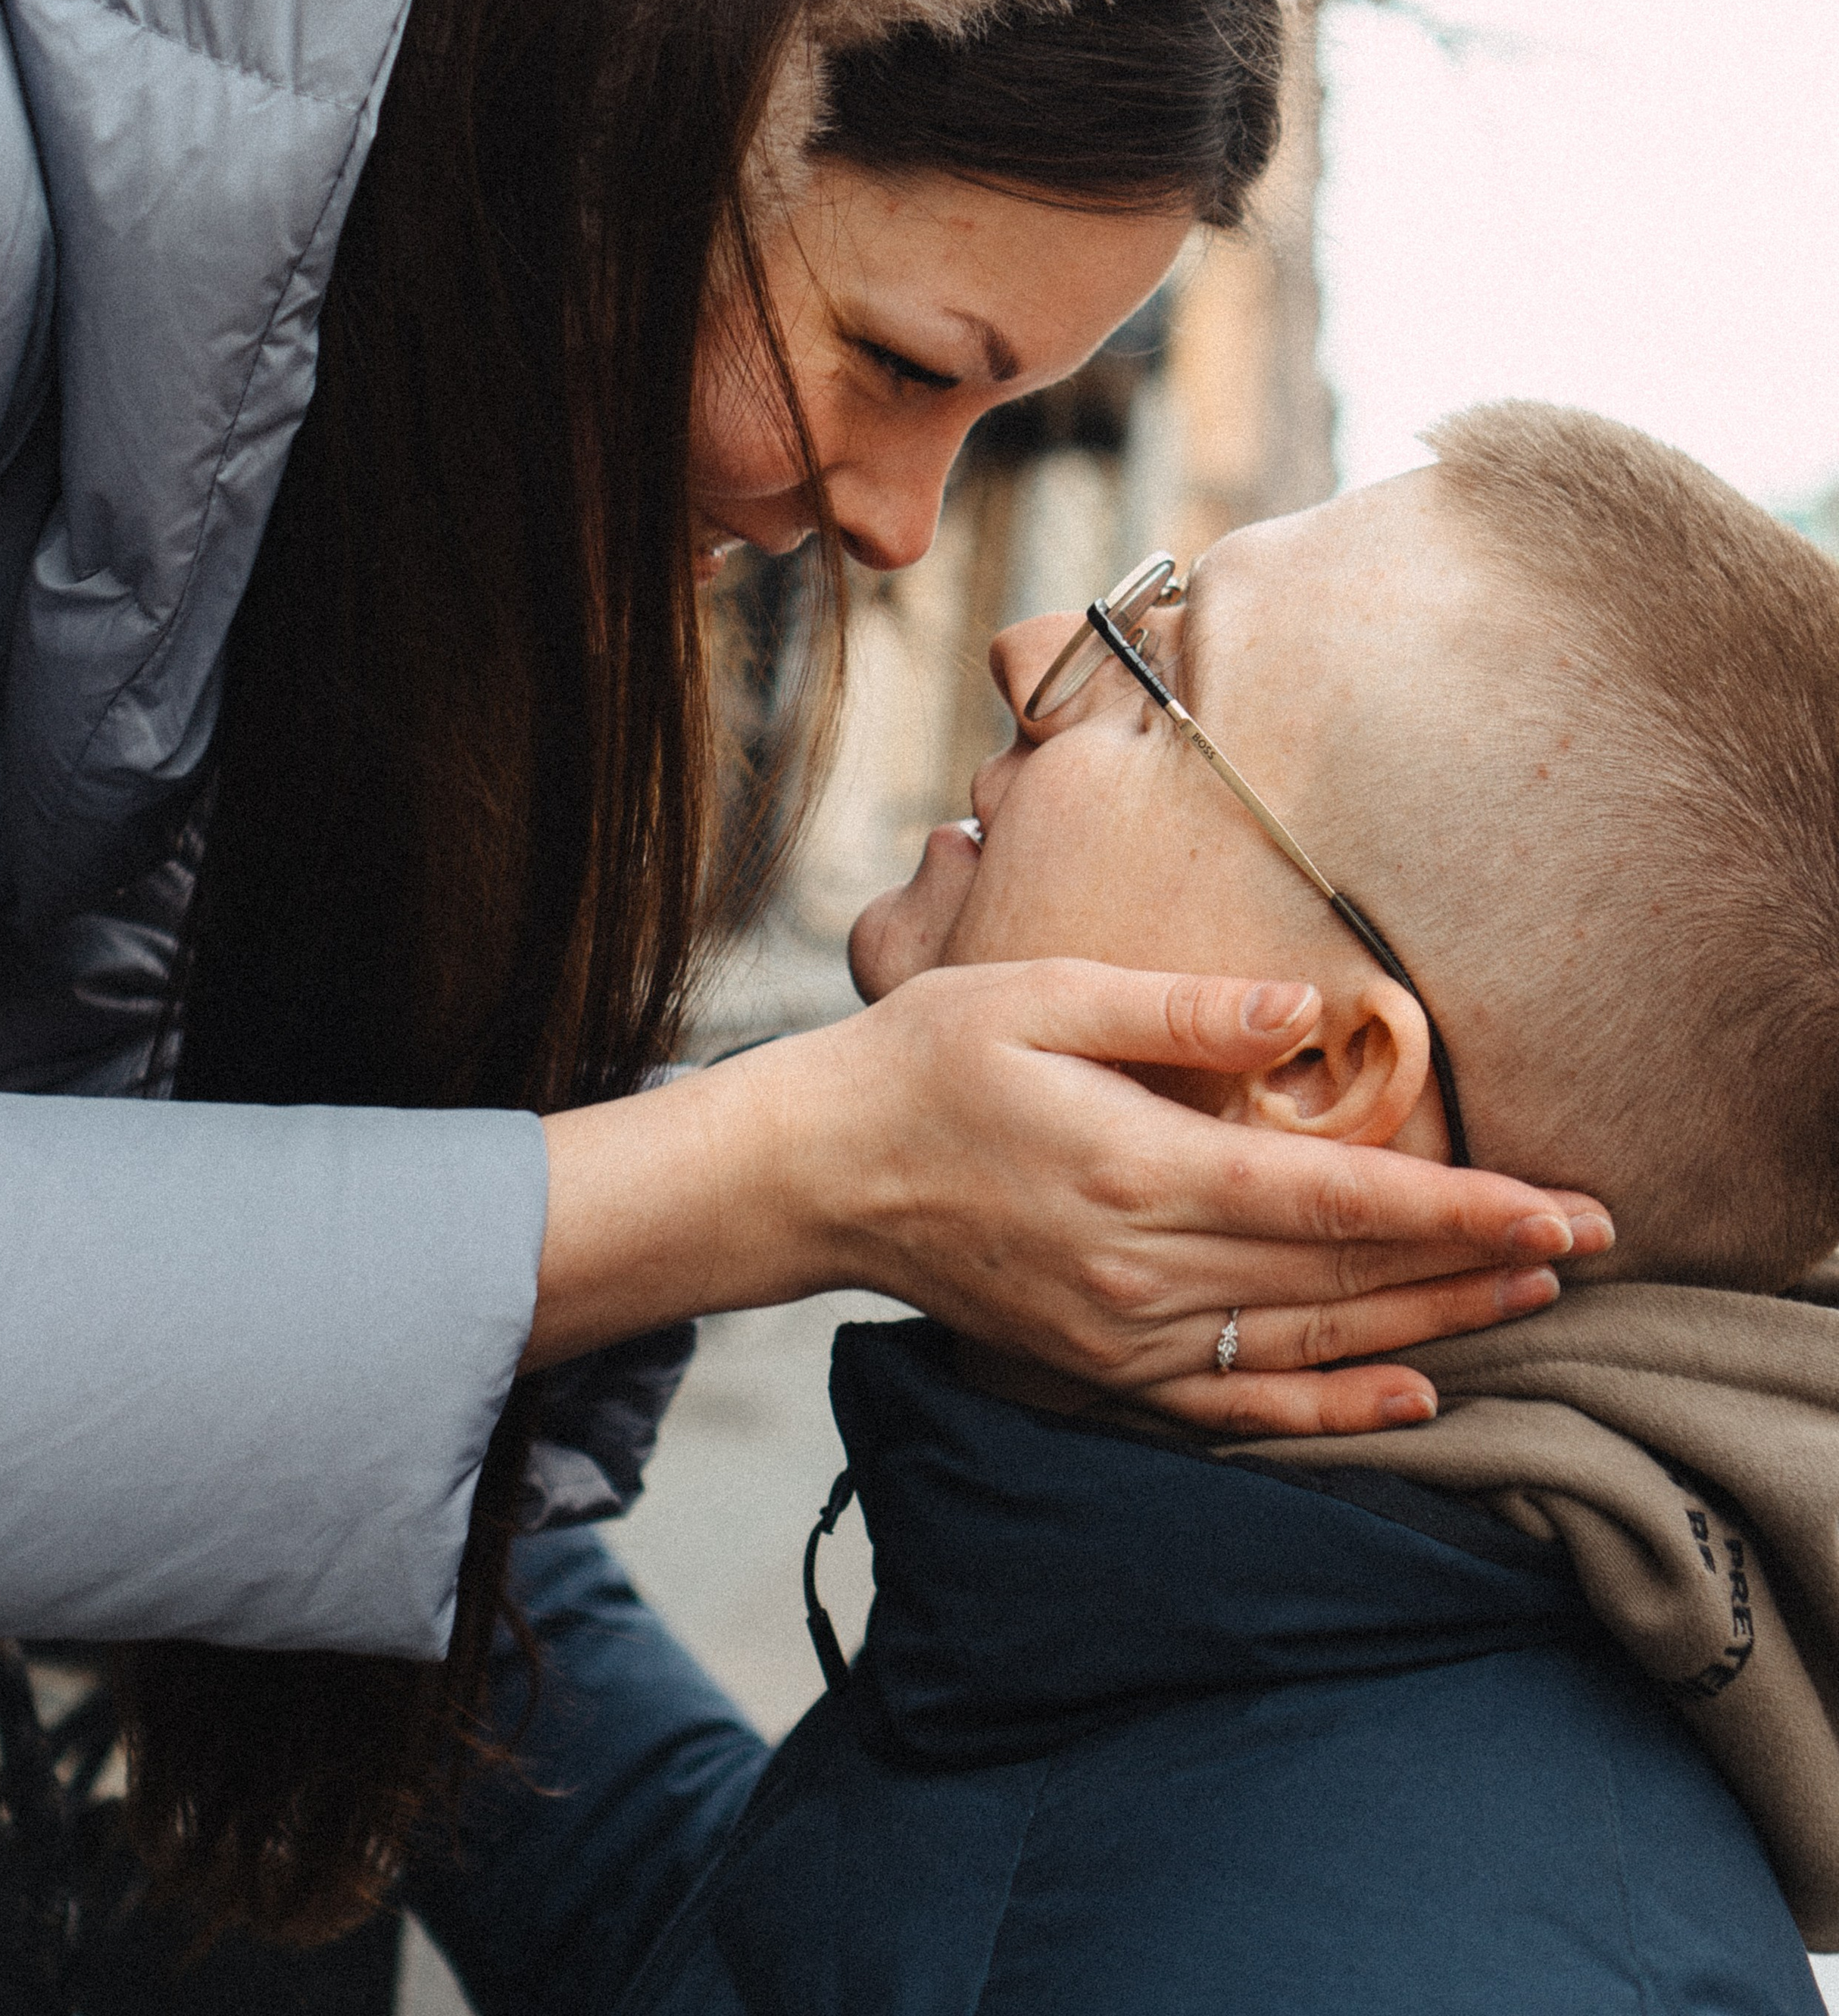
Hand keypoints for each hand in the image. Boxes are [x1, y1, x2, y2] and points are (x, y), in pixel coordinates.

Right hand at [528, 959, 1611, 1436]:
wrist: (819, 1172)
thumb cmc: (928, 1060)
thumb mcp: (1040, 994)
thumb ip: (1179, 1011)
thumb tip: (1307, 1011)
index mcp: (1136, 1169)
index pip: (1337, 1200)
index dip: (1459, 1205)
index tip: (1557, 1204)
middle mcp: (1141, 1271)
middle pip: (1344, 1277)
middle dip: (1475, 1262)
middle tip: (1587, 1244)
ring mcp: (1123, 1339)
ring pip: (1309, 1344)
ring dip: (1430, 1327)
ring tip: (1531, 1303)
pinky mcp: (1103, 1372)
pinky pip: (1240, 1408)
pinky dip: (1332, 1411)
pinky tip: (1409, 1401)